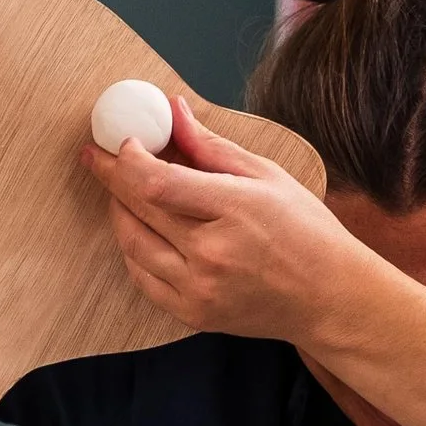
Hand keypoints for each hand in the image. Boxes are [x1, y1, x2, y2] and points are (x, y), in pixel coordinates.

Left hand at [83, 101, 349, 336]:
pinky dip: (132, 250)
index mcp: (234, 210)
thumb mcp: (266, 176)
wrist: (328, 298)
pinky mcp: (193, 313)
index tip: (124, 143)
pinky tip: (138, 229)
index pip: (158, 183)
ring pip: (133, 244)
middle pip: (138, 209)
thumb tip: (173, 111)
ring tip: (118, 191)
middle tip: (97, 156)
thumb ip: (212, 147)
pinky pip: (143, 277)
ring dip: (118, 212)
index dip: (130, 160)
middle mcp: (211, 253)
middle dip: (112, 177)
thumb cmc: (306, 232)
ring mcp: (199, 288)